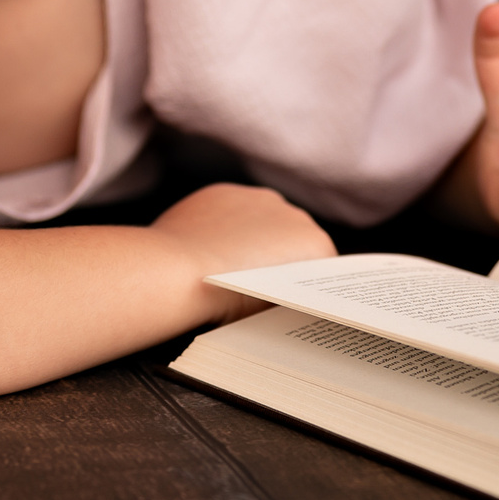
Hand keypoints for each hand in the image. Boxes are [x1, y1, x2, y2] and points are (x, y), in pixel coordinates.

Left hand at [150, 183, 333, 320]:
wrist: (179, 274)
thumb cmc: (226, 301)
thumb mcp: (268, 308)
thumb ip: (284, 293)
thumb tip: (277, 291)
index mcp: (314, 245)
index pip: (320, 263)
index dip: (303, 279)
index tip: (290, 291)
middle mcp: (293, 214)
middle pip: (292, 235)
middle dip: (279, 253)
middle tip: (259, 279)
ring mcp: (257, 197)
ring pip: (262, 217)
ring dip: (253, 234)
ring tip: (230, 262)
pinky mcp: (224, 191)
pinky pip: (231, 208)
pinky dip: (225, 222)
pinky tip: (209, 244)